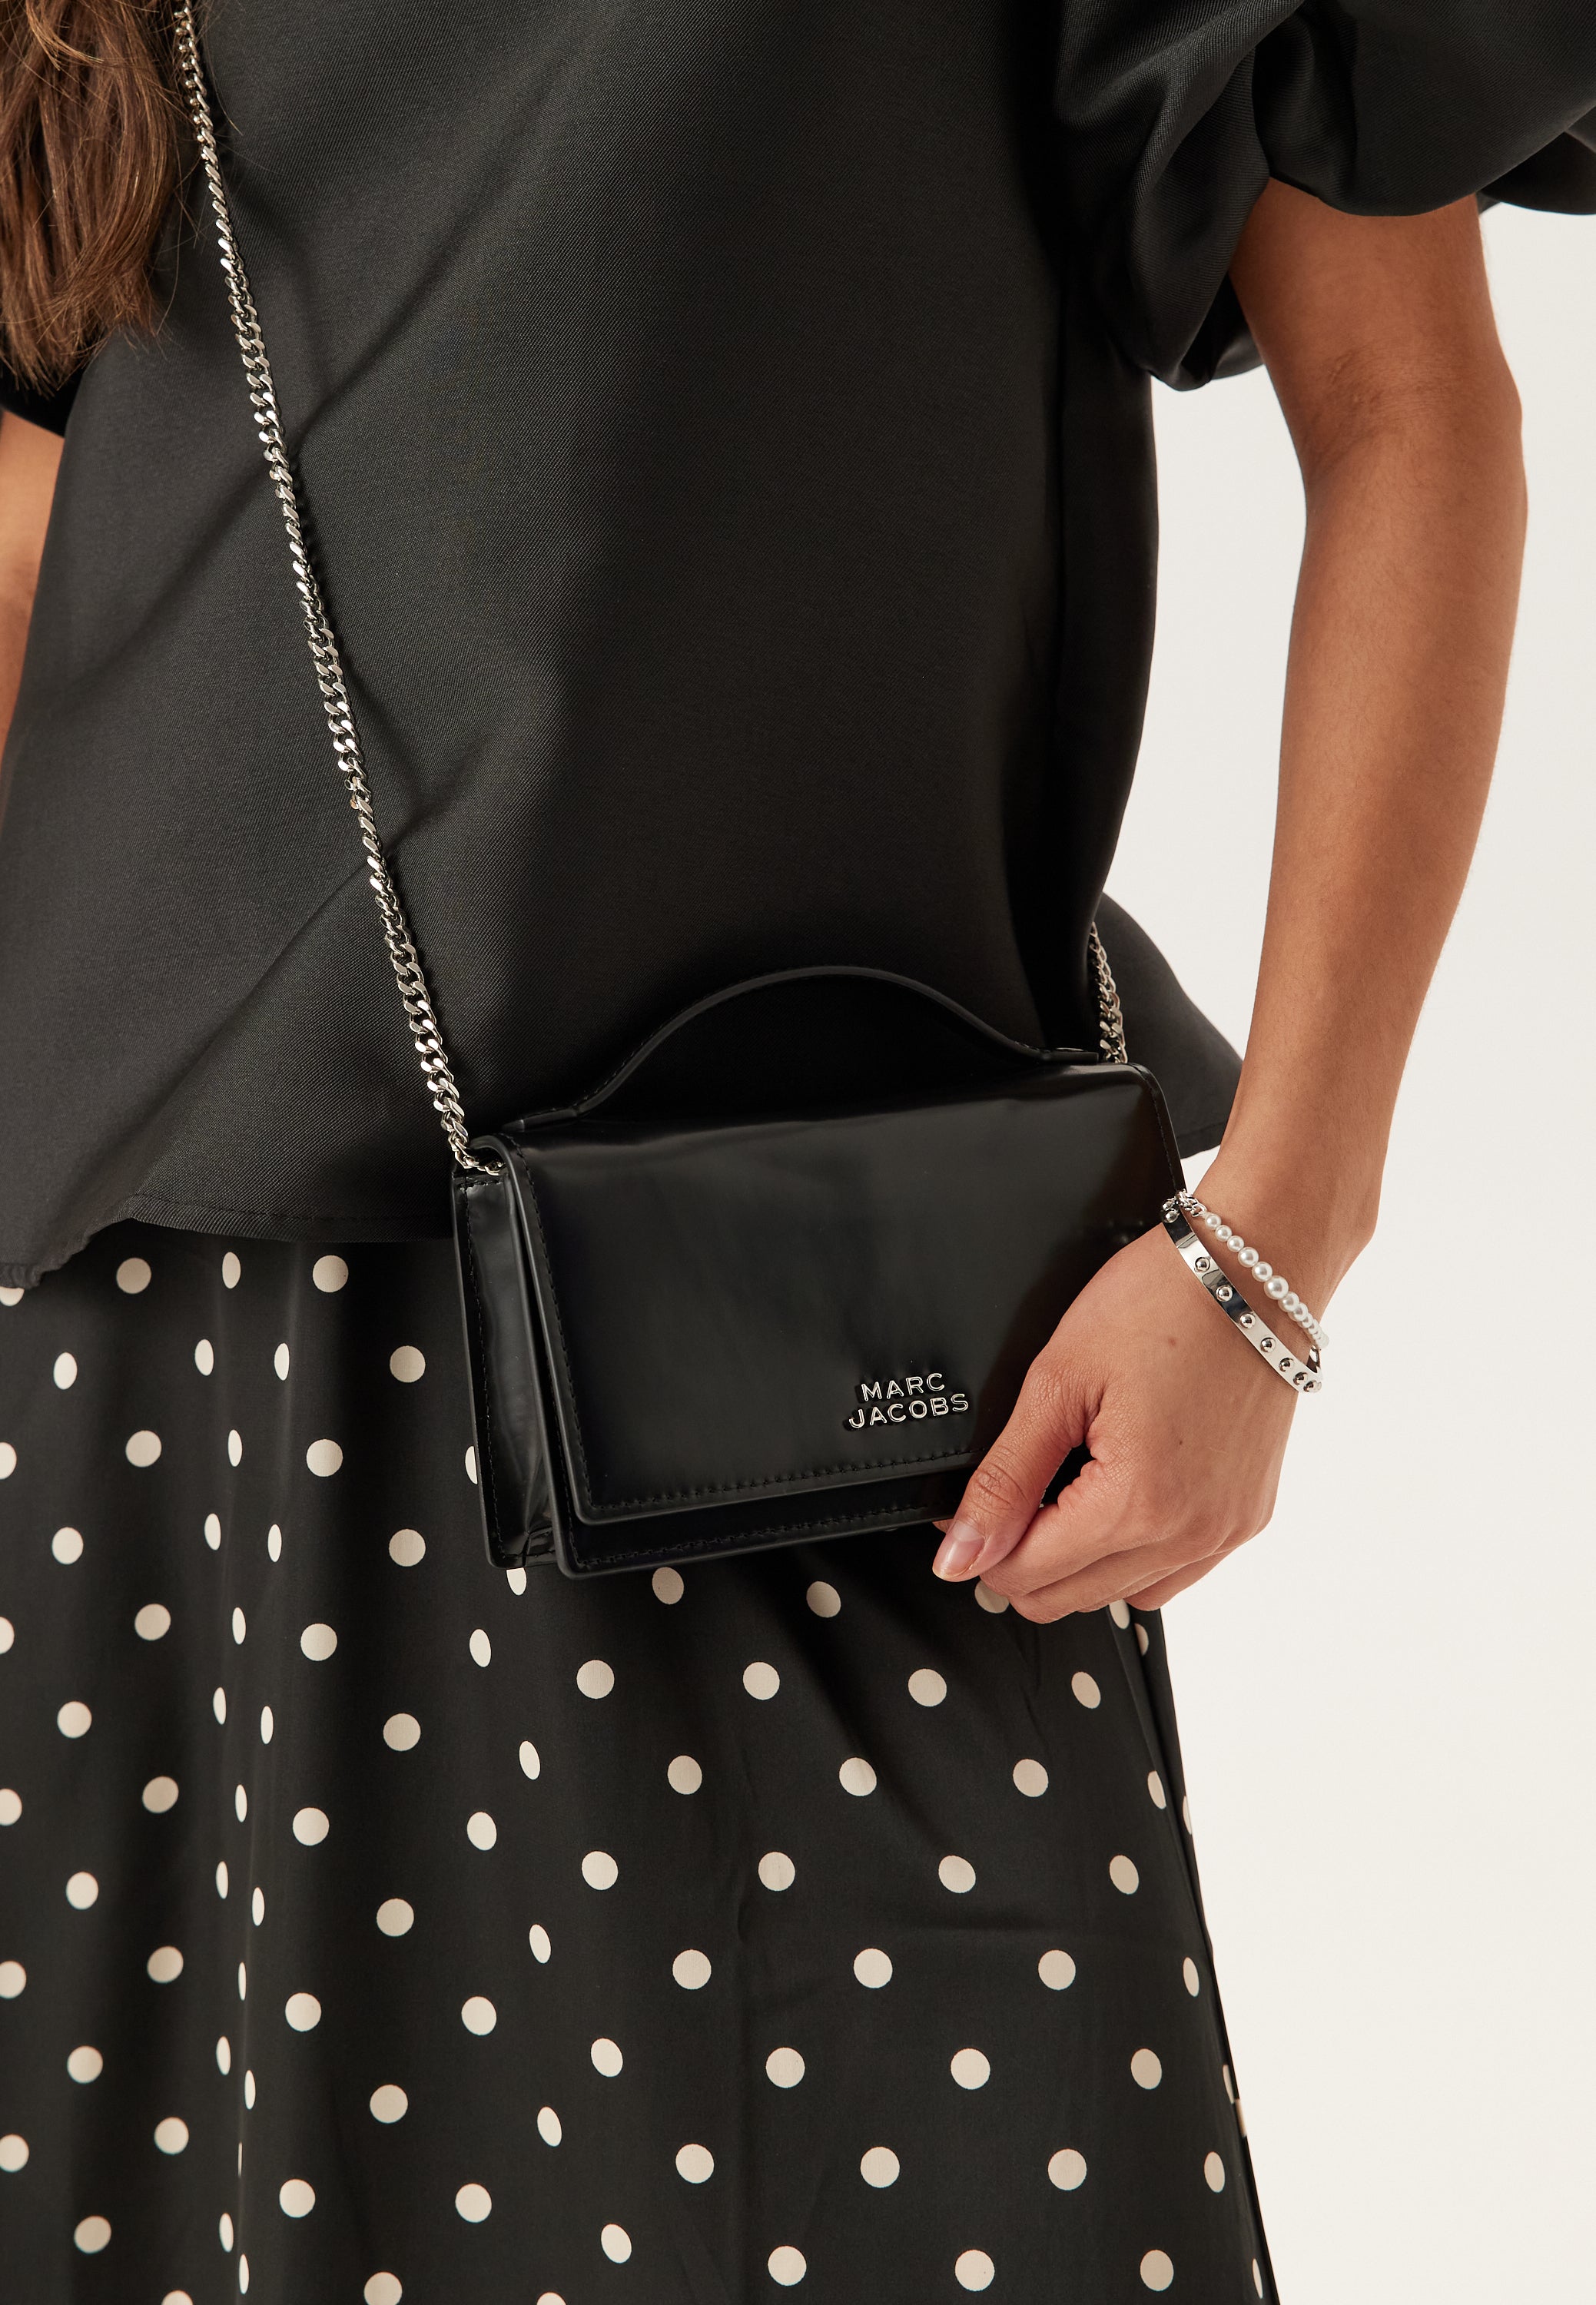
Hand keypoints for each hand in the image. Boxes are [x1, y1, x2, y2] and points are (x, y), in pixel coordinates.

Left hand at [930, 1222, 1299, 1619]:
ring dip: (1077, 1562)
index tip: (970, 1507)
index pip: (1026, 1575)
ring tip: (1065, 1489)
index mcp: (1138, 1503)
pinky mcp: (1247, 1517)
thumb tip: (960, 1554)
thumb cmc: (1164, 1302)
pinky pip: (1173, 1575)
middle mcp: (1190, 1533)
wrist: (1257, 1269)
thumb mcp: (1058, 1382)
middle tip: (1011, 1492)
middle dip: (1022, 1557)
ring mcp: (1225, 1530)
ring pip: (1121, 1595)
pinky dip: (1132, 1555)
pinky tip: (1115, 1501)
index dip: (980, 1545)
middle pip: (1068, 1598)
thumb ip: (1005, 1479)